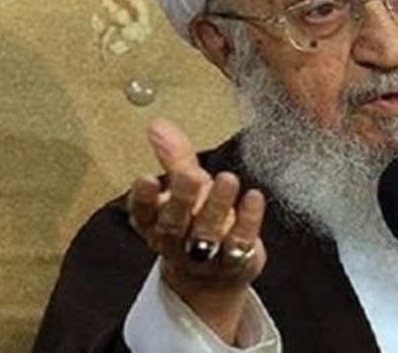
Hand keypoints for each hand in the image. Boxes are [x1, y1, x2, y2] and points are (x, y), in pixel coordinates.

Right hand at [126, 117, 266, 342]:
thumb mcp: (185, 189)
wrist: (217, 274)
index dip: (143, 198)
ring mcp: (205, 255)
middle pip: (174, 222)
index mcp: (157, 224)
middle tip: (192, 174)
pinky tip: (254, 197)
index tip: (147, 178)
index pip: (143, 213)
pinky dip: (248, 219)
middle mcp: (177, 242)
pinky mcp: (235, 260)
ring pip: (207, 232)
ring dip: (217, 205)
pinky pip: (240, 241)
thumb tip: (157, 124)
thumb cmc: (198, 221)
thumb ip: (174, 158)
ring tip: (228, 179)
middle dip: (182, 198)